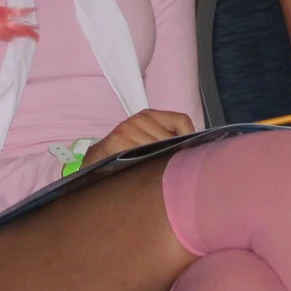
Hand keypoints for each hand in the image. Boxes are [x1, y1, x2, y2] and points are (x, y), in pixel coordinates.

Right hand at [82, 108, 196, 166]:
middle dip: (175, 156)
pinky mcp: (118, 142)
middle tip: (174, 172)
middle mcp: (140, 118)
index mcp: (149, 115)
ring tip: (158, 175)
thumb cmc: (126, 153)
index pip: (181, 121)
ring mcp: (128, 128)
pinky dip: (148, 167)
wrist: (95, 162)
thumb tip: (195, 149)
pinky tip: (145, 174)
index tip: (189, 155)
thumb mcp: (147, 141)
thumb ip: (167, 140)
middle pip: (172, 139)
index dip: (189, 138)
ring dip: (162, 164)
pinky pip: (143, 156)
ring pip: (159, 149)